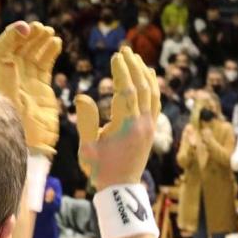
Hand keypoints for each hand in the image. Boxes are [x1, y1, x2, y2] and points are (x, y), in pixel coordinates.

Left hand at [0, 20, 63, 155]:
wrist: (34, 149)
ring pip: (31, 54)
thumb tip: (7, 58)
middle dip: (28, 36)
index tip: (24, 29)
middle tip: (39, 28)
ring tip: (49, 32)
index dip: (11, 37)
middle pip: (17, 49)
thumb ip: (8, 82)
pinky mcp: (40, 88)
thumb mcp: (12, 106)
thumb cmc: (19, 129)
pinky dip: (49, 52)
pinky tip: (56, 42)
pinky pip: (44, 64)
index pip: (2, 51)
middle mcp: (11, 78)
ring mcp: (26, 82)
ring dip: (39, 41)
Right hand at [74, 46, 160, 189]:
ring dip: (145, 74)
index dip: (122, 71)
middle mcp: (142, 124)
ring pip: (152, 93)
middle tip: (126, 50)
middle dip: (134, 66)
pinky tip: (149, 77)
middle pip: (141, 87)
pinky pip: (156, 102)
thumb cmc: (99, 169)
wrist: (120, 188)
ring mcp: (150, 126)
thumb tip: (82, 96)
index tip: (116, 55)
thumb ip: (85, 121)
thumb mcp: (87, 148)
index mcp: (126, 126)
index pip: (127, 90)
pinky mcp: (152, 130)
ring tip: (137, 58)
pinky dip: (153, 86)